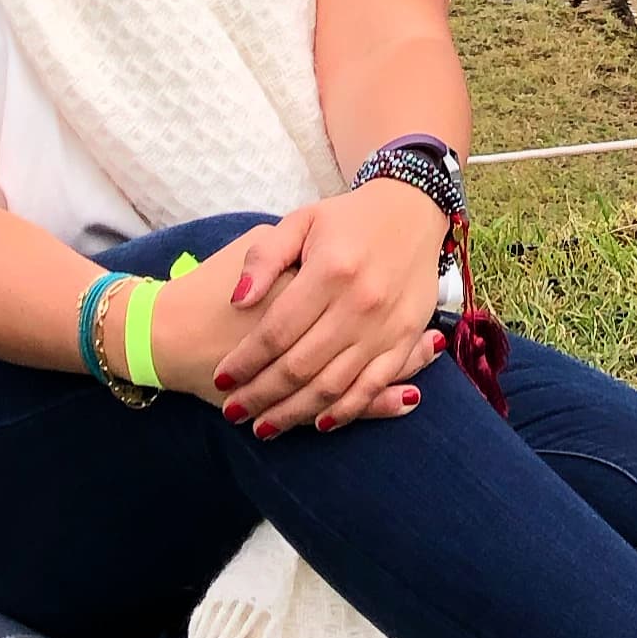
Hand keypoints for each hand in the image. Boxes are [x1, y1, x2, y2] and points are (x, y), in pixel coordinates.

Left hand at [208, 183, 445, 433]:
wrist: (414, 211)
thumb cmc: (348, 219)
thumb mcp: (301, 221)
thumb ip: (265, 257)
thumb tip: (238, 300)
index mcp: (329, 270)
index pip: (276, 330)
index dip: (246, 361)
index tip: (222, 378)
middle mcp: (359, 302)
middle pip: (300, 366)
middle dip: (261, 395)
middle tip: (233, 412)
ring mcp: (386, 325)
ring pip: (333, 385)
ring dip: (295, 412)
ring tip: (264, 427)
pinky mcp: (406, 337)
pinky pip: (373, 385)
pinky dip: (345, 410)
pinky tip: (318, 424)